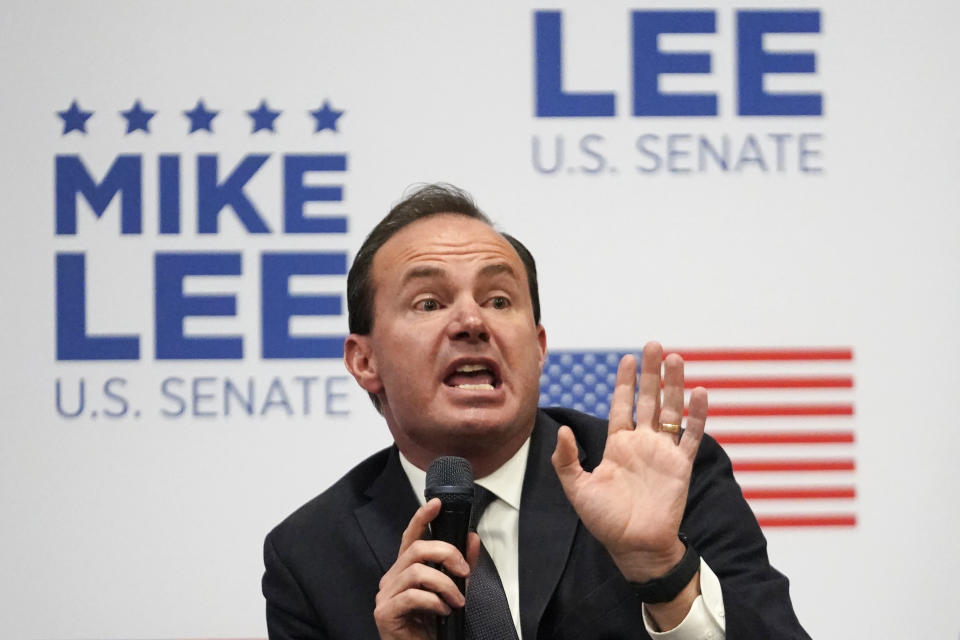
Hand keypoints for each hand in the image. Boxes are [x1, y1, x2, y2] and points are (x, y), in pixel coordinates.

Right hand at [374, 498, 479, 639]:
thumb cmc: (432, 626)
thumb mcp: (452, 591)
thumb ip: (461, 566)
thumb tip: (472, 538)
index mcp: (405, 571)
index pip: (410, 537)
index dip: (421, 518)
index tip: (436, 504)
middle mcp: (391, 579)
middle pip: (417, 549)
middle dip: (446, 554)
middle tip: (464, 571)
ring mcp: (385, 596)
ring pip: (417, 572)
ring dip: (444, 584)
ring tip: (457, 600)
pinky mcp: (385, 612)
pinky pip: (412, 596)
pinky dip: (434, 601)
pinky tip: (443, 611)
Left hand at [551, 341, 707, 581]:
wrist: (634, 547)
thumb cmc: (604, 521)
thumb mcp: (577, 489)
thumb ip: (566, 460)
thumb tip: (565, 431)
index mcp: (617, 445)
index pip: (622, 406)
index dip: (625, 383)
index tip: (628, 359)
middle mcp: (641, 443)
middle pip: (648, 399)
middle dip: (651, 373)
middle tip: (654, 345)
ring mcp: (663, 452)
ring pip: (670, 410)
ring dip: (674, 385)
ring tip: (676, 358)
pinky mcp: (681, 465)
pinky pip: (691, 435)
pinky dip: (697, 415)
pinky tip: (699, 392)